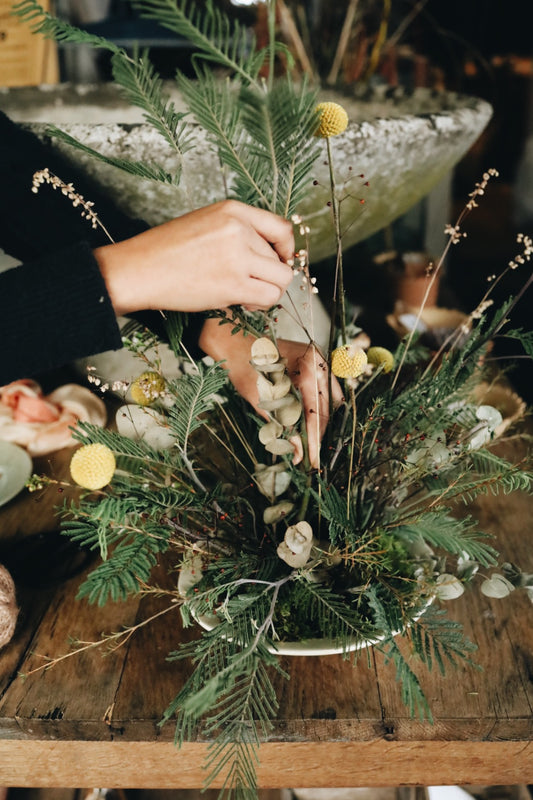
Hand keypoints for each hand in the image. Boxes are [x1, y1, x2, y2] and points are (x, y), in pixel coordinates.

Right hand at [94, 200, 294, 314]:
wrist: (139, 270)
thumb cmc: (165, 251)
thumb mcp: (205, 223)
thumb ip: (237, 231)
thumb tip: (268, 253)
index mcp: (232, 210)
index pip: (280, 227)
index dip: (285, 248)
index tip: (278, 260)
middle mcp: (239, 229)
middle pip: (280, 257)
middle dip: (268, 275)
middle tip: (247, 283)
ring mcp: (238, 256)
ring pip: (281, 279)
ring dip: (268, 290)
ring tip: (246, 294)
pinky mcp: (234, 284)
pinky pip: (269, 296)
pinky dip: (260, 303)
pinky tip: (241, 302)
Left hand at [199, 318, 342, 467]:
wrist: (234, 343)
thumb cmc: (244, 367)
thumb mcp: (261, 400)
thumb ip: (282, 426)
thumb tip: (297, 453)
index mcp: (307, 366)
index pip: (317, 411)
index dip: (314, 439)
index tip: (313, 460)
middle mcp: (319, 362)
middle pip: (326, 407)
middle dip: (318, 433)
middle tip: (311, 456)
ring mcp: (319, 361)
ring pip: (327, 401)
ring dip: (318, 423)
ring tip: (309, 444)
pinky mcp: (314, 365)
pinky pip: (322, 392)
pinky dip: (315, 409)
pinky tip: (307, 425)